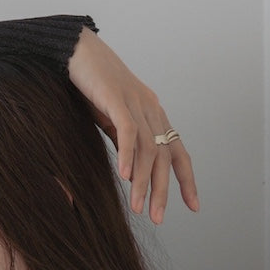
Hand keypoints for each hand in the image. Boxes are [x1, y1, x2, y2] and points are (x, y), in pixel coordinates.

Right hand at [67, 27, 198, 224]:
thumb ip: (124, 142)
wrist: (76, 50)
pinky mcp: (117, 98)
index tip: (193, 206)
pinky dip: (128, 155)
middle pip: (164, 157)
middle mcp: (151, 110)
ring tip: (138, 208)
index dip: (186, 181)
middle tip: (157, 219)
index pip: (177, 153)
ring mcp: (136, 103)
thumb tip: (131, 171)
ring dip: (144, 182)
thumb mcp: (112, 120)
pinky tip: (125, 177)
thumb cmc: (92, 86)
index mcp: (153, 116)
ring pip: (147, 149)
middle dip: (163, 191)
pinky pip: (127, 131)